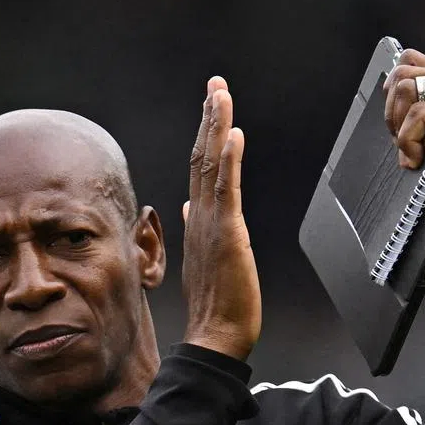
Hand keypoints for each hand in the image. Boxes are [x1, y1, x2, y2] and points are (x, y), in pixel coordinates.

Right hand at [181, 76, 261, 361]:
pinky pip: (226, 190)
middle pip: (202, 158)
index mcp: (198, 223)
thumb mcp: (207, 261)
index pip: (200, 172)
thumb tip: (192, 206)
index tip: (210, 109)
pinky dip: (228, 160)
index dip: (205, 137)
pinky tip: (232, 134)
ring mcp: (211, 225)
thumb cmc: (216, 309)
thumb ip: (201, 230)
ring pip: (211, 166)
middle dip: (209, 118)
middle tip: (215, 85)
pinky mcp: (227, 235)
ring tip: (220, 94)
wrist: (214, 338)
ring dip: (217, 126)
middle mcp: (200, 218)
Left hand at [384, 51, 424, 246]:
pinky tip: (418, 157)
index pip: (409, 59)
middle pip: (404, 72)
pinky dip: (408, 140)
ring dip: (400, 126)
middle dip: (392, 110)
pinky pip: (417, 116)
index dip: (392, 89)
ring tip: (412, 150)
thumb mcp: (424, 131)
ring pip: (407, 90)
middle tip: (403, 141)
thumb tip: (388, 84)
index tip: (397, 122)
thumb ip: (412, 104)